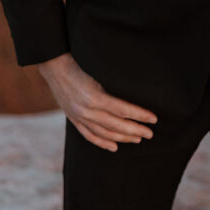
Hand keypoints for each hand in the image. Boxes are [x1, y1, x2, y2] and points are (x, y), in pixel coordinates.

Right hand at [36, 51, 157, 151]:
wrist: (55, 67)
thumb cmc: (81, 62)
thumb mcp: (100, 70)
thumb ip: (114, 84)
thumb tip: (136, 93)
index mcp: (95, 96)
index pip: (123, 110)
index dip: (140, 115)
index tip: (154, 119)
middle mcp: (87, 110)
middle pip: (116, 125)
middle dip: (136, 130)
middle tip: (150, 133)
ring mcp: (79, 117)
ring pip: (105, 133)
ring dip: (123, 138)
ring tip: (138, 139)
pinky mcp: (74, 120)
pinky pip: (90, 135)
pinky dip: (103, 143)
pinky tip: (114, 147)